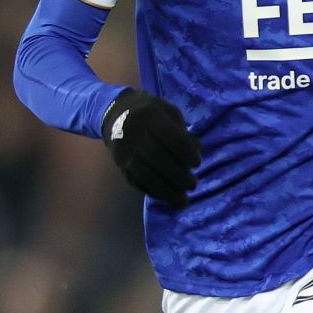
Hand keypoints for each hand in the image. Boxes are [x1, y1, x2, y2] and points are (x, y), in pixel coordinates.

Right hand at [102, 88, 200, 206]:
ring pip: (145, 175)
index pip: (172, 139)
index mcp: (151, 116)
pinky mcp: (120, 164)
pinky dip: (154, 193)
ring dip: (166, 191)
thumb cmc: (150, 112)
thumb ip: (183, 131)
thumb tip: (195, 151)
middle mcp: (135, 133)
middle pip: (158, 159)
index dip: (187, 154)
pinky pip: (136, 182)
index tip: (197, 164)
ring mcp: (124, 150)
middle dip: (179, 176)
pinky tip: (167, 197)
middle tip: (193, 184)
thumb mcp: (168, 111)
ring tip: (183, 200)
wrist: (115, 113)